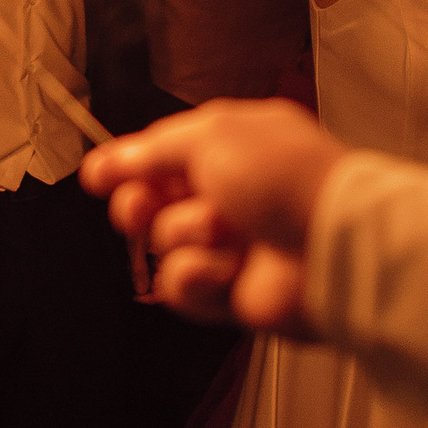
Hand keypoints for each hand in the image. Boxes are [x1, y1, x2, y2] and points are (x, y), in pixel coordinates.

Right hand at [79, 98, 349, 337]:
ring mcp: (232, 243)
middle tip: (141, 207)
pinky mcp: (231, 290)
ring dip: (185, 236)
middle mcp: (231, 192)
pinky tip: (224, 271)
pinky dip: (198, 277)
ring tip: (221, 233)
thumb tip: (110, 158)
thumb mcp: (210, 137)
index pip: (163, 153)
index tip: (97, 176)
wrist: (330, 244)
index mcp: (232, 145)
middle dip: (140, 204)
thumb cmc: (283, 177)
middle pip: (153, 201)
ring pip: (166, 243)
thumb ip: (153, 149)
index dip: (127, 164)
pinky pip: (182, 286)